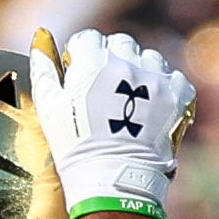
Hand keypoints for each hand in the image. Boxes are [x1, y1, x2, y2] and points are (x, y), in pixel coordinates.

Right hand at [28, 29, 192, 218]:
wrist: (113, 181)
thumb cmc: (75, 146)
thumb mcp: (49, 108)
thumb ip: (43, 68)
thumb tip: (41, 37)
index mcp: (93, 61)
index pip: (89, 39)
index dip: (83, 55)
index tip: (81, 74)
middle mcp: (127, 63)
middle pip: (121, 44)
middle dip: (113, 59)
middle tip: (108, 88)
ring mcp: (155, 79)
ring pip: (150, 58)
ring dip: (141, 71)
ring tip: (133, 98)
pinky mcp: (177, 98)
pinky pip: (176, 79)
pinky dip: (167, 88)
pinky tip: (155, 106)